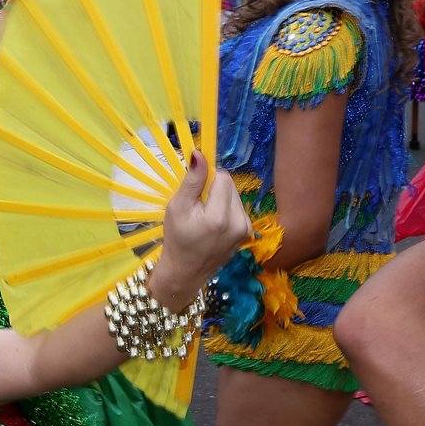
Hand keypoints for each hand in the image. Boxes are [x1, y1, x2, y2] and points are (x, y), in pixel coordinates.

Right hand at [154, 155, 252, 299]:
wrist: (186, 272)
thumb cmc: (177, 239)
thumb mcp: (177, 207)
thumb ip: (192, 181)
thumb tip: (200, 153)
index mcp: (219, 216)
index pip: (223, 177)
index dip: (207, 179)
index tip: (195, 191)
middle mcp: (238, 222)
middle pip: (230, 185)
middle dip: (214, 189)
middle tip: (198, 207)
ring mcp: (245, 228)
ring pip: (234, 195)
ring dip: (220, 199)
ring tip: (205, 217)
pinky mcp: (247, 232)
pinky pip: (238, 208)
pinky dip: (226, 210)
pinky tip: (214, 224)